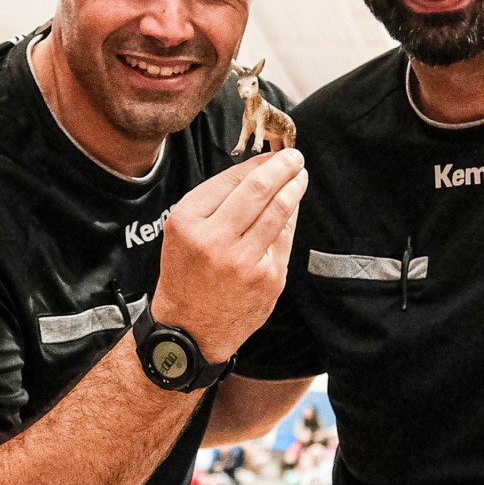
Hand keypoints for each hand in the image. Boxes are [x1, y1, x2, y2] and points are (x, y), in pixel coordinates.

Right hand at [150, 148, 307, 360]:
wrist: (189, 329)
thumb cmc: (187, 274)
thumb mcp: (183, 231)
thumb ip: (216, 201)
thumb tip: (260, 170)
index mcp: (188, 222)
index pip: (232, 179)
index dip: (259, 163)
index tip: (272, 155)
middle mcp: (215, 240)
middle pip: (259, 189)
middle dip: (283, 167)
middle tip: (294, 157)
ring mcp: (245, 261)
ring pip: (279, 211)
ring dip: (295, 188)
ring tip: (300, 177)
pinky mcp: (268, 278)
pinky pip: (285, 239)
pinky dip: (290, 220)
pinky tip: (291, 211)